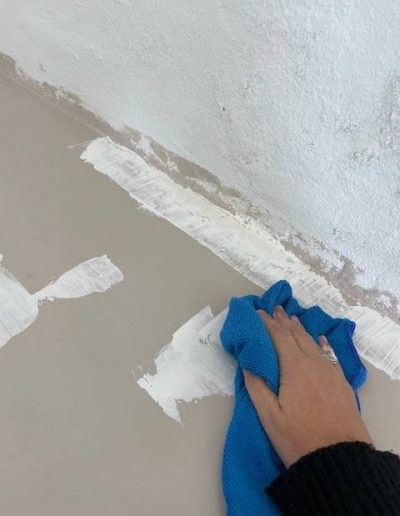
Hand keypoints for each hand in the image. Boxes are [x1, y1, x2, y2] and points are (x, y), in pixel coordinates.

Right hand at [244, 306, 371, 467]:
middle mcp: (314, 363)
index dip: (267, 323)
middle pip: (297, 335)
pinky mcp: (341, 382)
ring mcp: (331, 372)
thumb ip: (256, 385)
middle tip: (274, 309)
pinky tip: (320, 339)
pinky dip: (321, 343)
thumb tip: (247, 362)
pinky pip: (329, 354)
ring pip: (313, 342)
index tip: (258, 312)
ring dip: (301, 329)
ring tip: (292, 318)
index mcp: (294, 368)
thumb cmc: (298, 438)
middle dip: (284, 321)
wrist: (339, 458)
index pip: (279, 337)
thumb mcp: (269, 415)